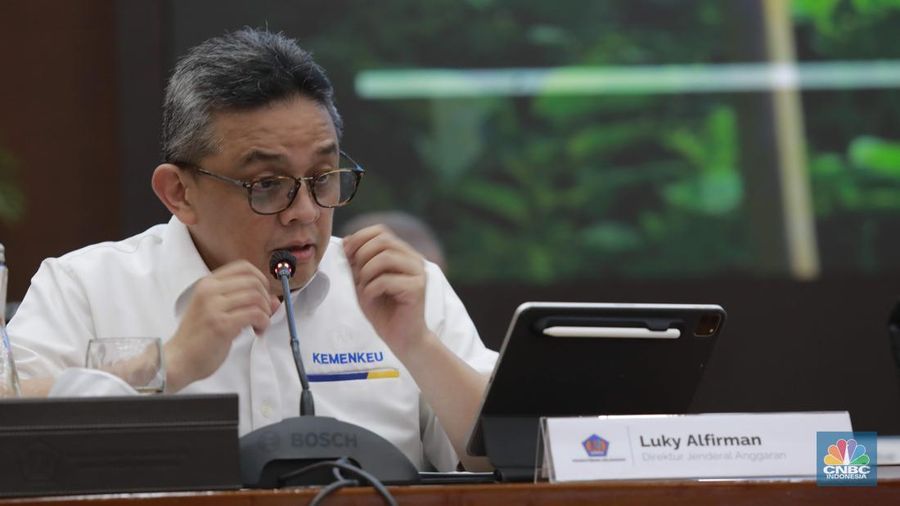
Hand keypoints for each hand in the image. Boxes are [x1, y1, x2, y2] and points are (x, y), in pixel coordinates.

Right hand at [165, 260, 279, 391]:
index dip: (260, 278)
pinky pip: (255, 314)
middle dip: (265, 298)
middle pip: (253, 282)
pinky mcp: (221, 325)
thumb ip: (243, 302)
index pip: (243, 267)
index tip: (262, 294)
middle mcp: (209, 291)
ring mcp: (214, 307)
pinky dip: (263, 322)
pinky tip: (257, 330)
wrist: (178, 360)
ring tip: (259, 325)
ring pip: (256, 298)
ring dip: (265, 312)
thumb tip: (274, 300)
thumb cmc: (198, 337)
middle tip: (263, 314)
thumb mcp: (217, 311)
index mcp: (207, 284)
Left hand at [343, 225, 428, 357]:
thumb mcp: (364, 282)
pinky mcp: (417, 288)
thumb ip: (357, 262)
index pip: (381, 231)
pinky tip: (371, 298)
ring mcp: (418, 273)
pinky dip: (371, 289)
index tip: (347, 254)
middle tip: (357, 276)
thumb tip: (347, 240)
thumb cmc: (384, 311)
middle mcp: (414, 259)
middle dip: (362, 256)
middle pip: (383, 240)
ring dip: (366, 273)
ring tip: (365, 288)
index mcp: (403, 254)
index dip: (360, 237)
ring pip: (385, 257)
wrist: (402, 338)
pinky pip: (386, 280)